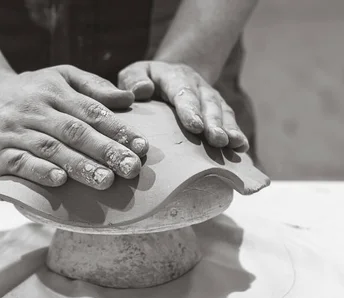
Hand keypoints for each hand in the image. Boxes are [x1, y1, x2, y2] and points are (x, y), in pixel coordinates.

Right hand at [0, 65, 148, 189]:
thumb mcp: (60, 77)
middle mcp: (35, 109)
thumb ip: (94, 87)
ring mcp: (15, 131)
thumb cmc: (30, 91)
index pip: (91, 111)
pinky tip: (59, 181)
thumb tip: (129, 98)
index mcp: (55, 90)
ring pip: (50, 148)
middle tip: (131, 169)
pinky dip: (39, 171)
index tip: (141, 147)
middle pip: (74, 131)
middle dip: (105, 151)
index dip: (117, 129)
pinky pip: (19, 162)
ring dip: (79, 166)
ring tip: (105, 181)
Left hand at [118, 61, 248, 151]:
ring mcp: (208, 96)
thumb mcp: (132, 74)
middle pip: (207, 102)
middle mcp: (196, 84)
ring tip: (235, 145)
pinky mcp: (216, 109)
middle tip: (218, 140)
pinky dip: (236, 132)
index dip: (190, 109)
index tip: (196, 126)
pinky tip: (242, 148)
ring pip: (222, 111)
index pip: (182, 92)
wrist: (163, 76)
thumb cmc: (142, 81)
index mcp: (174, 76)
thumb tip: (143, 90)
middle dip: (214, 122)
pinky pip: (228, 119)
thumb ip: (133, 79)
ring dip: (229, 128)